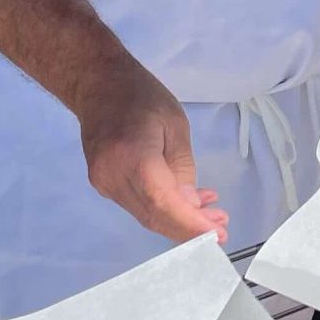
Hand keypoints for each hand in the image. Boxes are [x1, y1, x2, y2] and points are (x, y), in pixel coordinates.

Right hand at [74, 63, 229, 244]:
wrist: (97, 85)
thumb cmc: (141, 96)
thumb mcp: (175, 125)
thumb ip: (183, 168)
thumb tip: (190, 206)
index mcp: (133, 157)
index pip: (163, 203)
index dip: (191, 224)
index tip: (218, 235)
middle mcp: (113, 177)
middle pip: (154, 216)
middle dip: (189, 228)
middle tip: (221, 228)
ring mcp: (104, 183)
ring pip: (146, 215)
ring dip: (179, 220)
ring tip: (211, 214)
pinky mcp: (103, 184)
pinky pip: (137, 205)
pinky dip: (163, 209)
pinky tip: (186, 202)